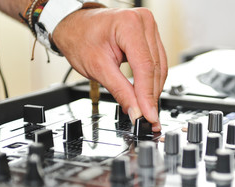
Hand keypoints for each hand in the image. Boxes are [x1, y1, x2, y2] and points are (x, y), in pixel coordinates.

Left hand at [52, 7, 166, 131]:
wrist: (75, 26)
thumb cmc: (80, 38)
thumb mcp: (97, 67)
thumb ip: (120, 91)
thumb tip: (136, 111)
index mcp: (129, 25)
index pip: (145, 67)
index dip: (147, 95)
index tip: (148, 115)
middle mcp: (143, 22)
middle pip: (155, 68)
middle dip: (151, 96)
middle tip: (148, 117)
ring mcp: (149, 27)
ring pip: (159, 67)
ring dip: (153, 90)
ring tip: (147, 109)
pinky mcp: (150, 36)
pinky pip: (157, 61)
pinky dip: (152, 80)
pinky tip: (147, 94)